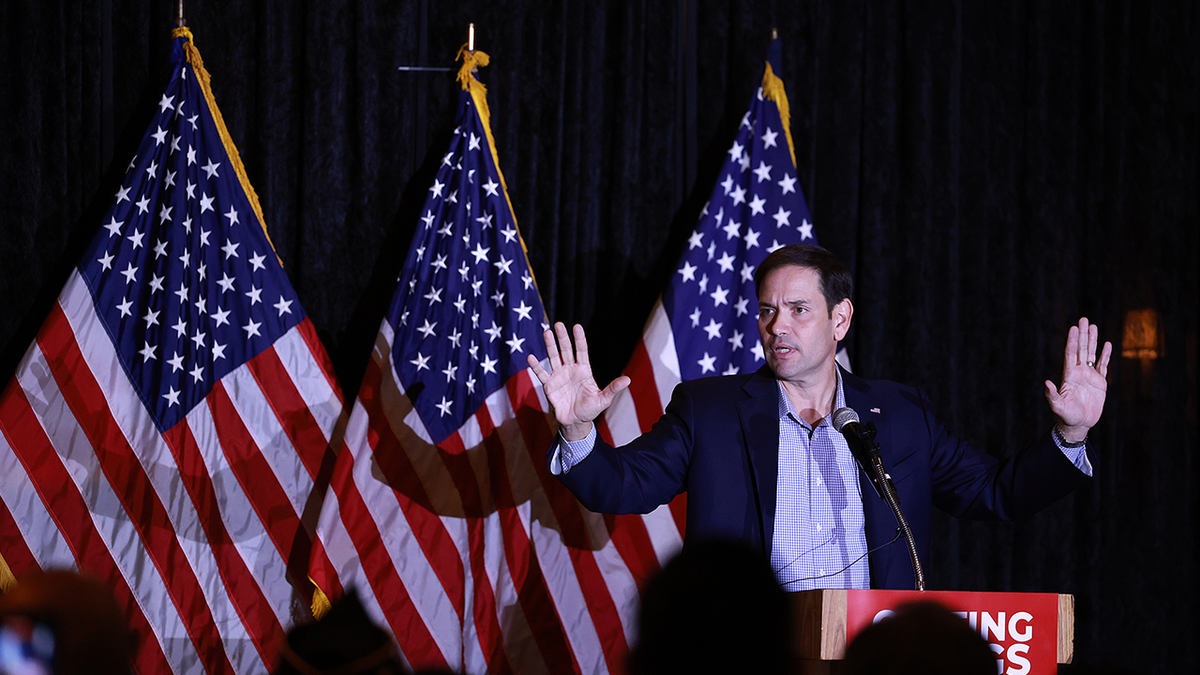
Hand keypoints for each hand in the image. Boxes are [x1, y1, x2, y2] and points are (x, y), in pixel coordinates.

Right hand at [527, 322, 629, 439]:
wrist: (575, 422)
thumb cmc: (590, 410)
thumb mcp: (603, 400)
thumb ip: (613, 389)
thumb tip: (628, 380)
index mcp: (584, 370)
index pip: (581, 351)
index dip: (579, 339)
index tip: (577, 326)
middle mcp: (570, 370)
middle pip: (566, 350)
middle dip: (562, 337)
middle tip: (558, 324)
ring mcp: (559, 376)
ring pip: (553, 357)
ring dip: (550, 345)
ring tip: (546, 332)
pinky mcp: (549, 385)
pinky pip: (542, 374)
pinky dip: (536, 366)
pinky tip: (530, 357)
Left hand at [1045, 317, 1112, 441]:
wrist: (1079, 424)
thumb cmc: (1067, 416)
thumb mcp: (1058, 406)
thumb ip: (1052, 395)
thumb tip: (1047, 383)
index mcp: (1069, 375)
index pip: (1071, 354)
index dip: (1072, 341)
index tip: (1074, 328)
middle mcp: (1078, 372)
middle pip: (1081, 349)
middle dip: (1083, 335)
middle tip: (1084, 319)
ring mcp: (1089, 376)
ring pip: (1091, 354)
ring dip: (1093, 340)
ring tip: (1094, 326)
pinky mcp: (1100, 382)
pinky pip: (1103, 365)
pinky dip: (1105, 355)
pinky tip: (1107, 344)